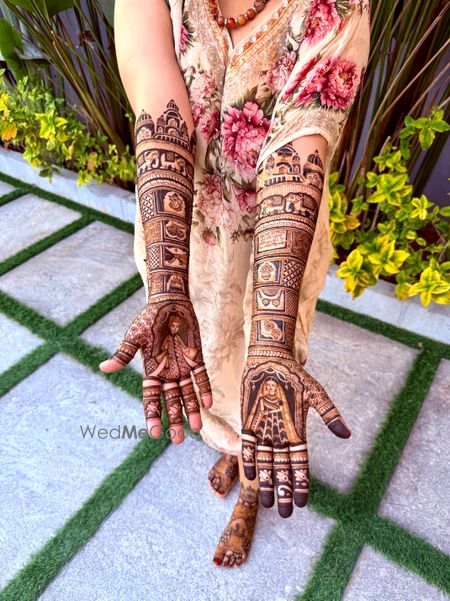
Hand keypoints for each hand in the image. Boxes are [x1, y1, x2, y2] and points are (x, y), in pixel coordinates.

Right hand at [99, 296, 211, 443]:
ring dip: (191, 410)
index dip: (152, 415)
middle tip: (177, 440)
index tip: (155, 433)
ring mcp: (182, 366)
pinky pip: (201, 377)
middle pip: (171, 401)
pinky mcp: (196, 357)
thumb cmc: (149, 318)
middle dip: (174, 420)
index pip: (151, 398)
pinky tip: (208, 403)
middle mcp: (167, 373)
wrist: (169, 302)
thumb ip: (123, 354)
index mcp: (151, 370)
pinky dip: (204, 389)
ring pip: (187, 394)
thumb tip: (103, 367)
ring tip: (196, 429)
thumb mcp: (134, 337)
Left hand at [240, 356, 349, 516]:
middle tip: (284, 513)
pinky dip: (249, 459)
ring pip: (265, 462)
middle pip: (283, 469)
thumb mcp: (316, 394)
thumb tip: (347, 435)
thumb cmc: (295, 375)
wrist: (270, 358)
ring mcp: (264, 430)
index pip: (300, 464)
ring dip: (266, 482)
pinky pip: (248, 445)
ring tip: (267, 503)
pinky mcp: (248, 422)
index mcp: (298, 432)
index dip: (301, 484)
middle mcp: (281, 435)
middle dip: (284, 490)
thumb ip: (329, 414)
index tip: (301, 504)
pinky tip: (250, 475)